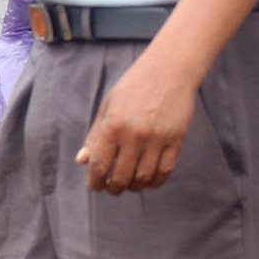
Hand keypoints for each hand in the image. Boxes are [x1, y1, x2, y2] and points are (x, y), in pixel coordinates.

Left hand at [76, 48, 199, 193]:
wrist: (169, 70)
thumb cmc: (133, 87)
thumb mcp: (108, 107)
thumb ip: (95, 135)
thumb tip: (81, 161)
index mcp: (113, 126)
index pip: (100, 165)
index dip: (96, 181)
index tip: (96, 186)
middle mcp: (134, 135)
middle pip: (122, 177)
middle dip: (114, 188)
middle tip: (112, 188)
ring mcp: (157, 139)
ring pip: (144, 178)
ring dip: (134, 186)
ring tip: (130, 184)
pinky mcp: (176, 140)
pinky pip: (165, 171)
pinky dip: (155, 181)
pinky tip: (148, 180)